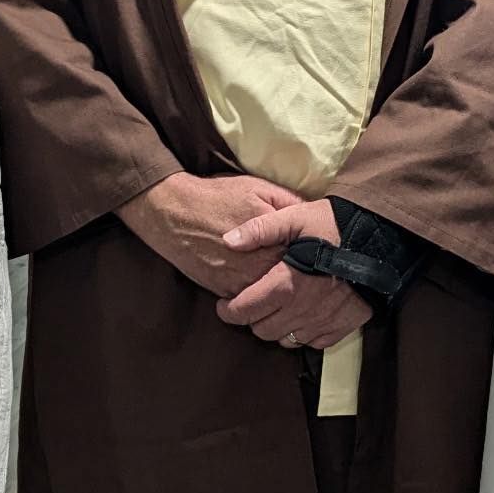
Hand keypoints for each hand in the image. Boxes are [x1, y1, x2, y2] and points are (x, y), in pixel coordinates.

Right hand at [117, 172, 302, 298]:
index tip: (319, 255)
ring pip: (272, 298)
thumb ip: (291, 203)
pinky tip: (261, 287)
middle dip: (301, 279)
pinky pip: (249, 303)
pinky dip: (258, 298)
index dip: (315, 257)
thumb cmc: (219, 197)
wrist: (174, 213)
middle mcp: (260, 268)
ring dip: (280, 293)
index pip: (308, 258)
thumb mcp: (260, 189)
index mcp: (275, 241)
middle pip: (292, 282)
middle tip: (307, 274)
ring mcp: (242, 283)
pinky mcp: (225, 292)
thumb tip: (315, 214)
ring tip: (285, 283)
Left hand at [216, 200, 372, 349]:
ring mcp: (324, 321)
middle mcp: (302, 310)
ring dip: (277, 328)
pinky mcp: (344, 325)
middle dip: (251, 319)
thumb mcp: (295, 216)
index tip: (224, 305)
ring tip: (276, 310)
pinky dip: (304, 334)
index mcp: (285, 284)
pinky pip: (315, 343)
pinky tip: (302, 317)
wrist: (383, 239)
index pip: (244, 311)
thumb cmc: (335, 225)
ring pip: (286, 340)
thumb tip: (227, 240)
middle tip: (251, 304)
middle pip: (262, 330)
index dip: (228, 311)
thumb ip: (260, 229)